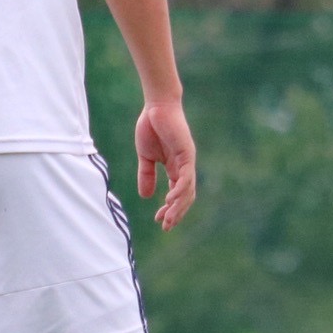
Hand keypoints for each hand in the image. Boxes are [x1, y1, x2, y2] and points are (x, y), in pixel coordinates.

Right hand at [135, 98, 197, 230]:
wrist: (156, 106)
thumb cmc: (151, 127)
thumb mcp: (145, 157)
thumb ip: (146, 175)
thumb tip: (146, 197)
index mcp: (175, 168)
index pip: (176, 194)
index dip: (169, 209)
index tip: (159, 221)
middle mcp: (184, 167)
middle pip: (185, 196)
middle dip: (176, 213)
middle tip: (166, 226)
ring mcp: (187, 161)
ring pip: (187, 190)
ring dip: (178, 206)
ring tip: (169, 218)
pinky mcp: (186, 153)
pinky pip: (185, 177)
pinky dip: (180, 190)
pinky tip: (170, 199)